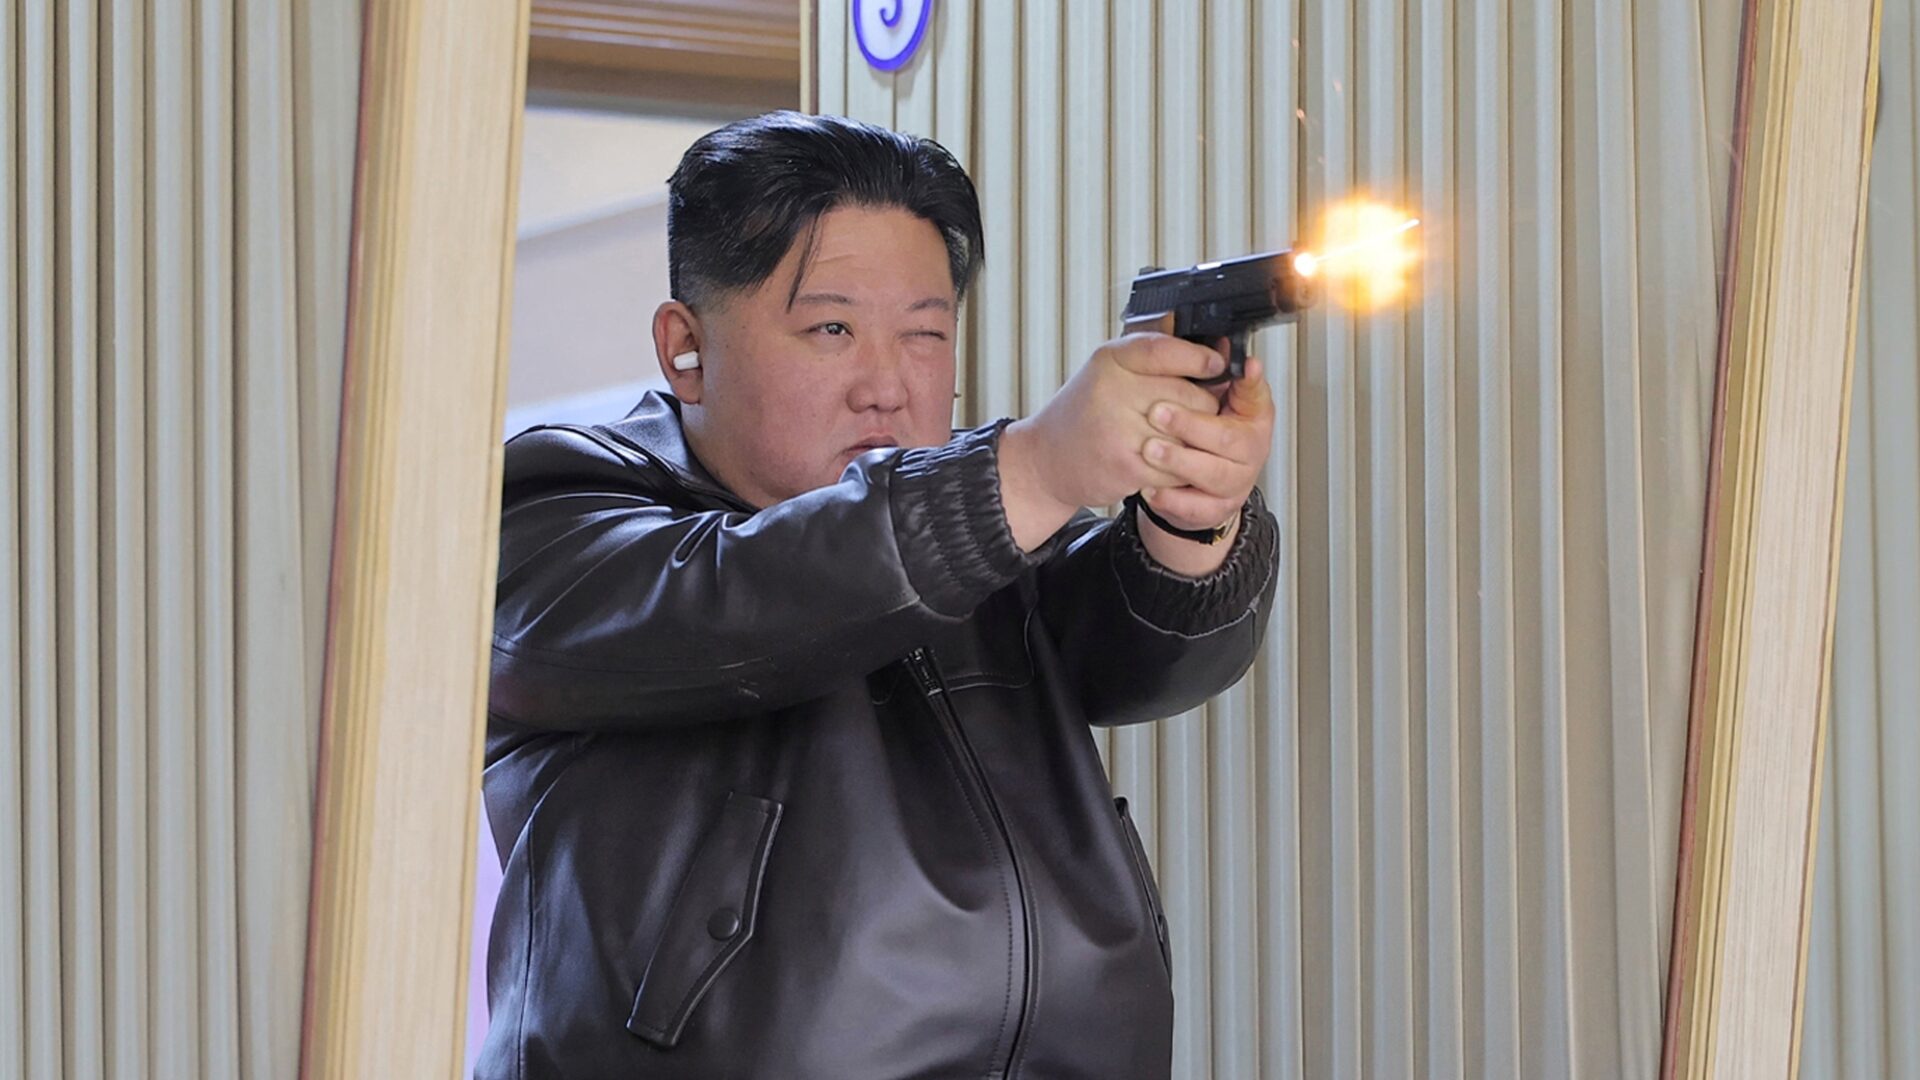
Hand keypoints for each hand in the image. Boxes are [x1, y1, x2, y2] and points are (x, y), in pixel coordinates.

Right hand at [1002, 333, 1226, 518]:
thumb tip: (1215, 353)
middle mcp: (1114, 391)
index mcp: (1112, 360)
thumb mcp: (1110, 369)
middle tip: (1191, 414)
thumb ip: (1156, 358)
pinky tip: (1161, 461)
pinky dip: (1177, 468)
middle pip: (1191, 397)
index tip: (1215, 367)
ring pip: (1188, 435)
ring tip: (1173, 439)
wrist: (1046, 458)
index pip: (1167, 351)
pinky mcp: (1127, 465)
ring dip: (1191, 442)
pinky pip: (1176, 466)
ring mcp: (1120, 430)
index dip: (1199, 359)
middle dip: (1202, 408)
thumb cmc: (1086, 412)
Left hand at [1137, 355, 1274, 532]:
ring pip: (1215, 475)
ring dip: (1180, 461)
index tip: (1243, 366)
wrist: (1193, 484)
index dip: (1250, 382)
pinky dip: (1173, 499)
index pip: (1257, 395)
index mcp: (1252, 414)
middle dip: (1192, 424)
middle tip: (1157, 412)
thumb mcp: (1205, 397)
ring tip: (1150, 449)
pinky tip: (1151, 487)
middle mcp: (1250, 449)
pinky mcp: (1216, 508)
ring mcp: (1236, 481)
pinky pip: (1198, 508)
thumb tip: (1210, 339)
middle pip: (1230, 438)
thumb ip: (1204, 371)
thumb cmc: (1200, 433)